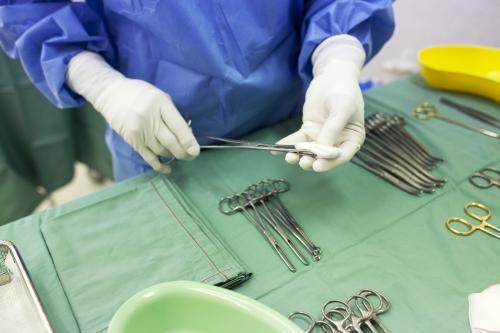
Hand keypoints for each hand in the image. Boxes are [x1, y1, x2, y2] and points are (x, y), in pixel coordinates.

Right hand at [66, 52, 198, 172]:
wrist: (111, 94)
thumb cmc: (141, 94)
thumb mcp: (160, 97)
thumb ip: (173, 114)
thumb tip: (187, 135)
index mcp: (160, 104)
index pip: (178, 127)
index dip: (188, 141)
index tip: (195, 151)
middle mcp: (149, 118)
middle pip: (171, 142)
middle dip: (183, 153)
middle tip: (191, 156)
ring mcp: (139, 130)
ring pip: (161, 151)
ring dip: (172, 155)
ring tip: (178, 155)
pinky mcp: (131, 140)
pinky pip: (148, 157)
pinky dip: (159, 165)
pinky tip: (167, 169)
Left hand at [277, 35, 365, 171]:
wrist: (332, 76)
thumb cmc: (343, 91)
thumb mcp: (341, 108)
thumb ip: (332, 129)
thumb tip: (322, 149)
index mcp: (352, 139)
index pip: (342, 156)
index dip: (330, 163)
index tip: (317, 166)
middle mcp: (338, 141)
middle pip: (323, 157)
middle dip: (312, 160)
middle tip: (302, 162)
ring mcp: (322, 137)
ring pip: (309, 151)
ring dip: (299, 155)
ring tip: (289, 158)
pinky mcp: (309, 131)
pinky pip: (298, 140)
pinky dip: (288, 145)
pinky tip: (276, 150)